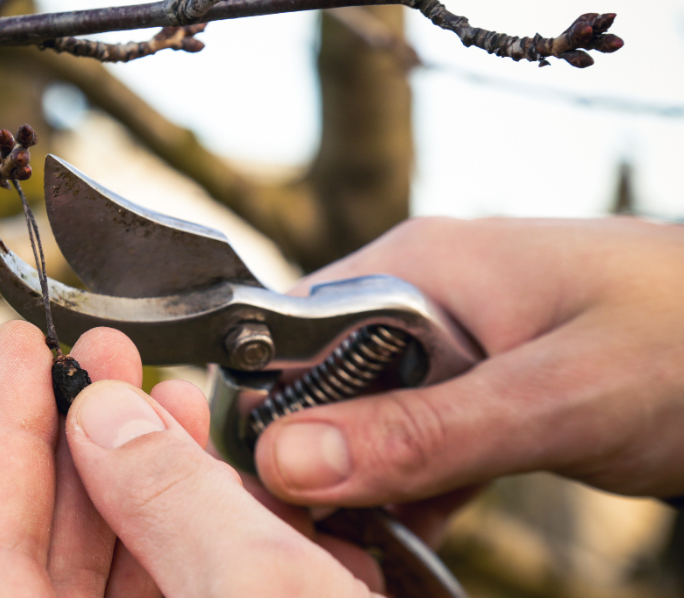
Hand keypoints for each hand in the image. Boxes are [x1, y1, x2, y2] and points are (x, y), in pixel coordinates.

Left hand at [0, 321, 383, 596]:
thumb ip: (169, 501)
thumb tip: (99, 416)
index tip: (18, 346)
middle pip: (44, 560)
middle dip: (79, 444)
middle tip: (106, 356)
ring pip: (114, 581)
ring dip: (141, 485)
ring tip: (171, 401)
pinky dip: (194, 539)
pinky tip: (222, 479)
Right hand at [254, 217, 683, 533]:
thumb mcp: (556, 395)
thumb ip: (425, 431)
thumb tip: (289, 460)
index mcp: (411, 269)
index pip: (284, 338)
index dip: (263, 416)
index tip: (270, 494)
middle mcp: (413, 304)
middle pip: (310, 388)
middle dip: (307, 463)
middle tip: (322, 536)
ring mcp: (445, 352)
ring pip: (356, 427)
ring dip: (355, 488)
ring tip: (359, 550)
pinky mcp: (474, 395)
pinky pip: (408, 448)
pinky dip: (401, 497)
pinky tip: (400, 544)